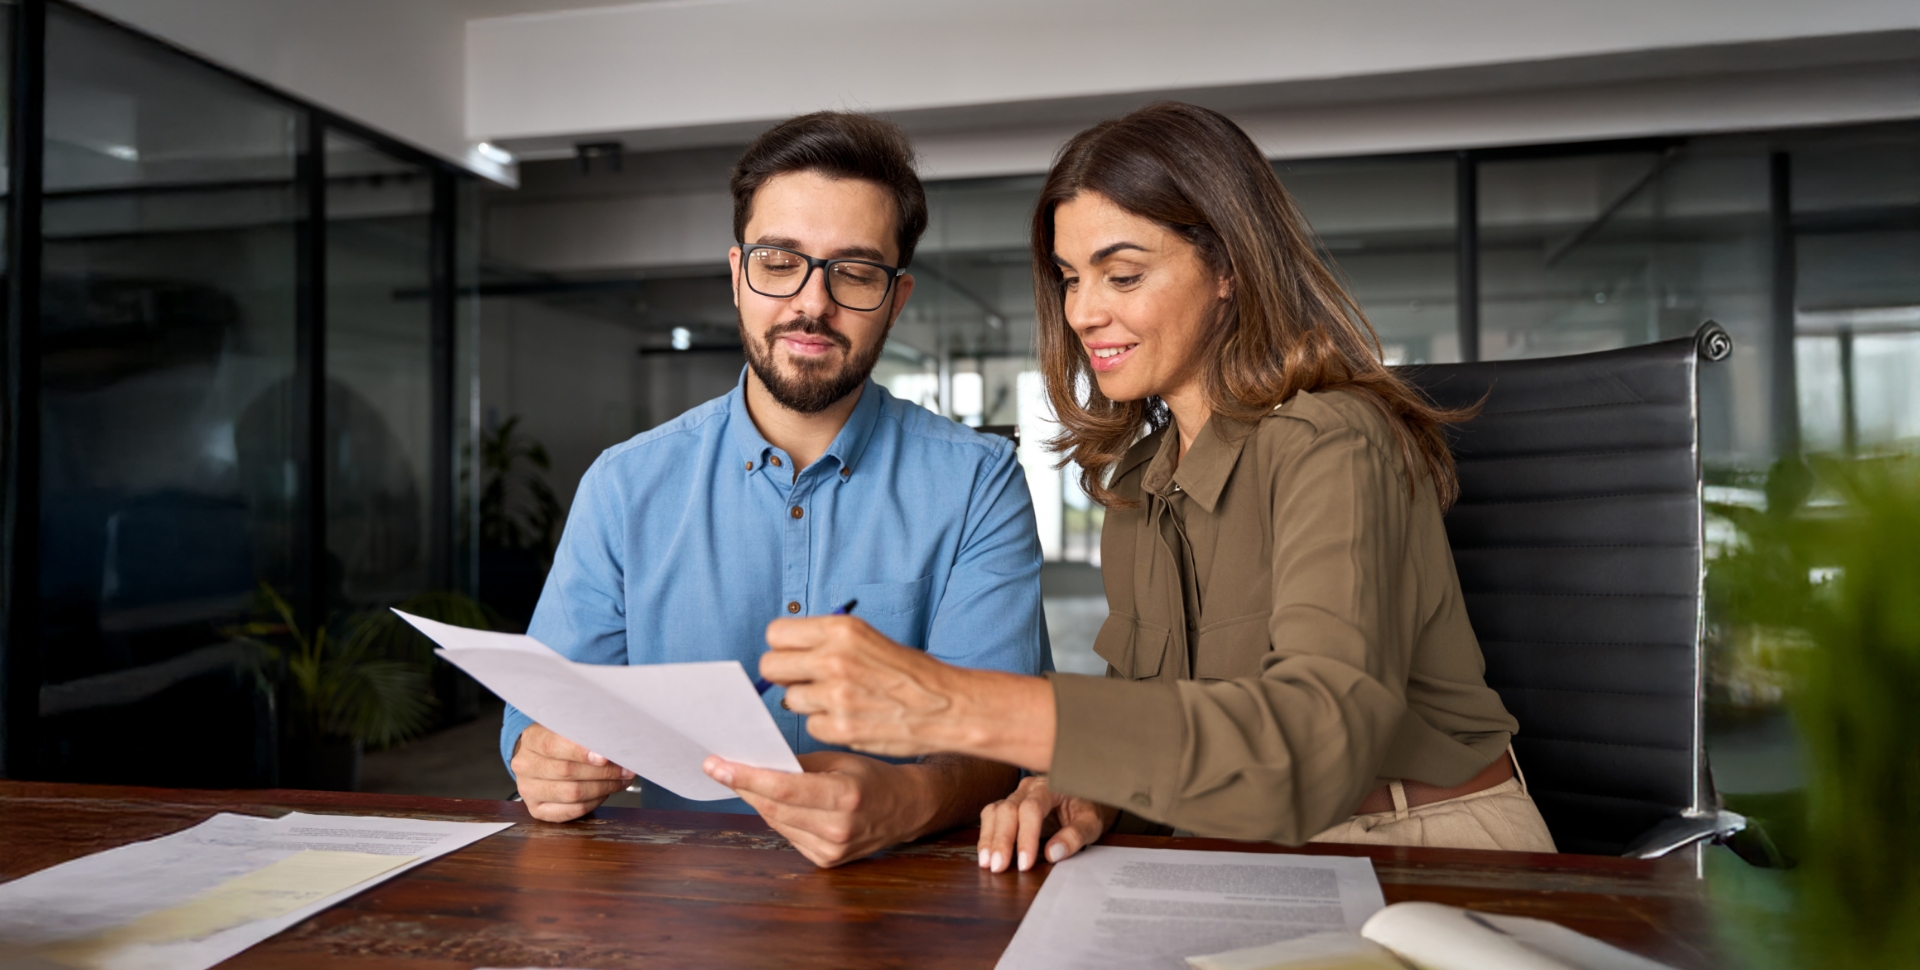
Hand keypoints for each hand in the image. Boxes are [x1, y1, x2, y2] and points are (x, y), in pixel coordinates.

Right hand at [510, 723, 633, 821]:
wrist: (537, 758)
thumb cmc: (559, 741)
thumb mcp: (567, 728)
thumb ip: (585, 734)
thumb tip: (613, 743)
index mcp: (531, 739)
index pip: (553, 745)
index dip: (580, 752)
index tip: (604, 756)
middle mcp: (525, 766)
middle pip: (567, 771)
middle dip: (603, 771)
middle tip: (625, 768)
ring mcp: (528, 790)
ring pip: (572, 793)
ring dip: (603, 788)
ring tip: (620, 780)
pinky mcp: (537, 810)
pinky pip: (571, 810)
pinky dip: (594, 802)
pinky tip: (605, 792)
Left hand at [702, 750, 935, 867]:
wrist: (906, 808)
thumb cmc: (873, 777)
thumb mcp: (839, 759)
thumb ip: (799, 764)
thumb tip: (756, 762)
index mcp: (845, 796)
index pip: (783, 789)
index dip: (746, 777)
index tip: (717, 765)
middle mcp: (838, 828)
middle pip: (773, 807)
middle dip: (742, 786)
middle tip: (719, 767)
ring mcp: (832, 850)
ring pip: (776, 822)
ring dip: (757, 800)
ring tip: (744, 779)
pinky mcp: (826, 861)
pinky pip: (788, 834)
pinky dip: (777, 816)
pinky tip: (775, 801)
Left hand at [761, 615, 1054, 770]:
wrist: (947, 705)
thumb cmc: (908, 672)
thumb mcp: (867, 638)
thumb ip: (826, 641)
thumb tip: (784, 651)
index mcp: (841, 629)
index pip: (776, 633)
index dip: (784, 647)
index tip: (796, 656)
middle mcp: (834, 659)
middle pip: (771, 666)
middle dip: (785, 675)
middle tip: (807, 681)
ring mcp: (836, 695)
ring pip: (789, 699)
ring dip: (808, 702)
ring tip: (838, 701)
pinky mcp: (840, 727)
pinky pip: (810, 726)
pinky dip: (825, 725)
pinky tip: (849, 719)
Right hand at [979, 774, 1116, 872]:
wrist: (1084, 799)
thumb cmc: (1087, 810)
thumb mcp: (1091, 823)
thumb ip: (1075, 836)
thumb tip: (1052, 853)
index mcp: (1050, 786)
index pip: (1032, 808)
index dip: (1026, 836)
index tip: (1025, 863)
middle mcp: (1029, 788)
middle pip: (1008, 809)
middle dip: (1002, 840)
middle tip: (998, 867)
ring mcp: (1016, 796)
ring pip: (995, 812)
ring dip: (989, 839)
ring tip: (987, 863)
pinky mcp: (1008, 807)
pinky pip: (991, 817)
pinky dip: (987, 836)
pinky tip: (986, 855)